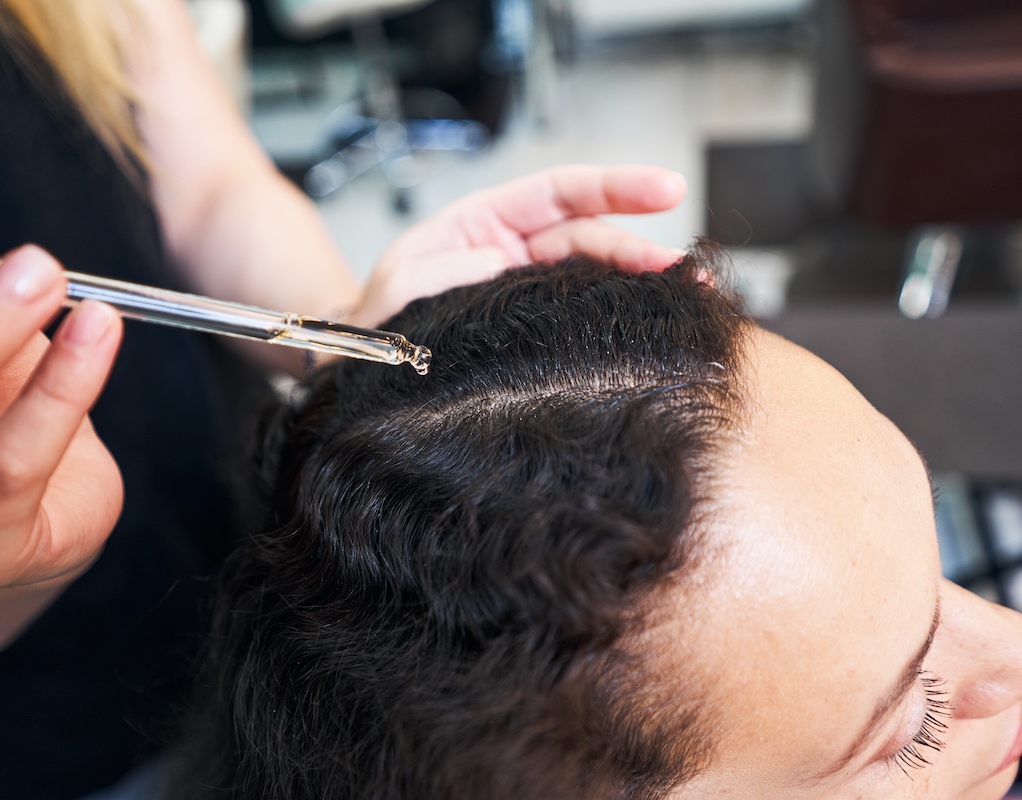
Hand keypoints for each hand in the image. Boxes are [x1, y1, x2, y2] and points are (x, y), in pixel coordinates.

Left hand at [350, 164, 687, 327]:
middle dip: (639, 247)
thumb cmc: (380, 316)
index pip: (558, 192)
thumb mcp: (400, 284)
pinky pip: (578, 315)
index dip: (613, 187)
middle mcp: (514, 248)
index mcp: (486, 220)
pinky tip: (646, 324)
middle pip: (588, 235)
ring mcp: (526, 288)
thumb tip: (499, 263)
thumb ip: (444, 270)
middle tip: (684, 269)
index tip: (666, 190)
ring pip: (592, 276)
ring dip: (637, 284)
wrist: (368, 364)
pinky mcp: (531, 326)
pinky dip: (613, 317)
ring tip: (683, 297)